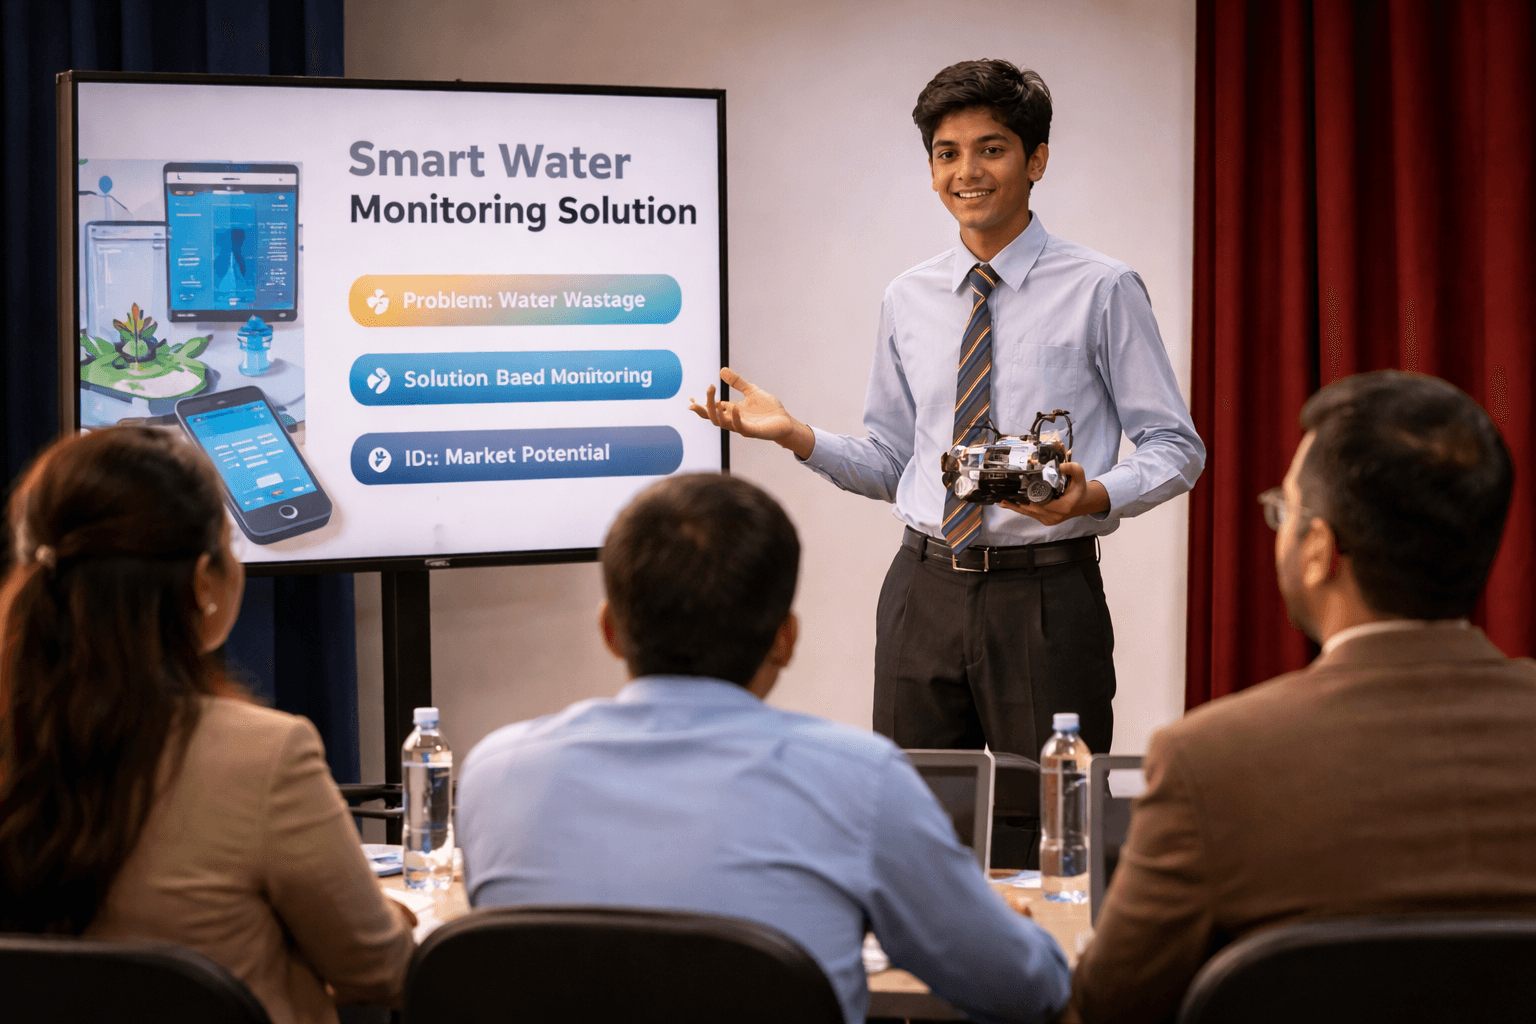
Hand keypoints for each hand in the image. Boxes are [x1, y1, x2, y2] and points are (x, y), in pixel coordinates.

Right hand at [688, 367, 814, 458]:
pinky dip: (735, 418)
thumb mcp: (751, 390)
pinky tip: (734, 408)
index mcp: (731, 411)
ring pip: (722, 424)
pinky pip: (740, 427)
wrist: (785, 421)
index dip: (700, 406)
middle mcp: (733, 420)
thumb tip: (721, 370)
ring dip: (716, 413)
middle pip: (712, 416)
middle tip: (709, 388)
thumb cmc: (768, 409)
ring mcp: (742, 427)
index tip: (690, 399)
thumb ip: (737, 382)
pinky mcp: (753, 432)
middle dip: (705, 405)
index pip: (711, 410)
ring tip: (715, 399)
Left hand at [1000, 463, 1109, 525]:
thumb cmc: (1079, 489)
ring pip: (1029, 513)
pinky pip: (1031, 515)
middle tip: (1004, 495)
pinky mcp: (1046, 521)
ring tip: (1002, 500)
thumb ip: (1072, 468)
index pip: (1042, 503)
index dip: (1028, 498)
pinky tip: (1010, 505)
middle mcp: (1055, 515)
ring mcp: (1050, 520)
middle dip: (1017, 502)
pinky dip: (1020, 509)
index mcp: (1063, 506)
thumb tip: (1059, 465)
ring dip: (1015, 507)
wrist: (1084, 503)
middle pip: (1031, 509)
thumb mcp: (1080, 475)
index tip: (1017, 492)